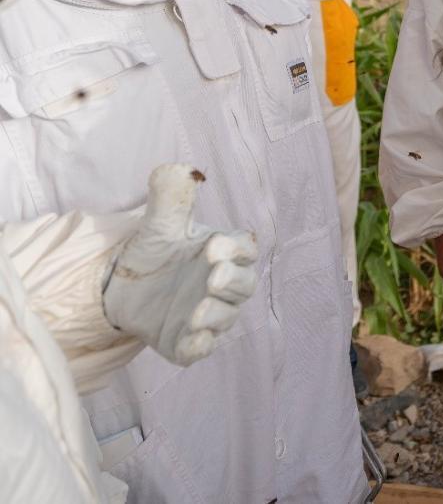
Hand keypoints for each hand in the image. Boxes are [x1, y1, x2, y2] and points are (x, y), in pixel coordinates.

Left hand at [102, 164, 258, 365]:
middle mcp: (223, 284)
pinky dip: (199, 345)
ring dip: (216, 315)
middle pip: (245, 285)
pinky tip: (191, 339)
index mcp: (224, 252)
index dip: (236, 249)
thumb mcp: (160, 222)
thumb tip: (178, 168)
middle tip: (212, 278)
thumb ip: (172, 196)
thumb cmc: (156, 251)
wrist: (123, 288)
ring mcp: (208, 314)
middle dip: (232, 283)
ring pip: (226, 317)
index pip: (246, 249)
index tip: (213, 246)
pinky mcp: (188, 341)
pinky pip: (201, 347)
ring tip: (195, 312)